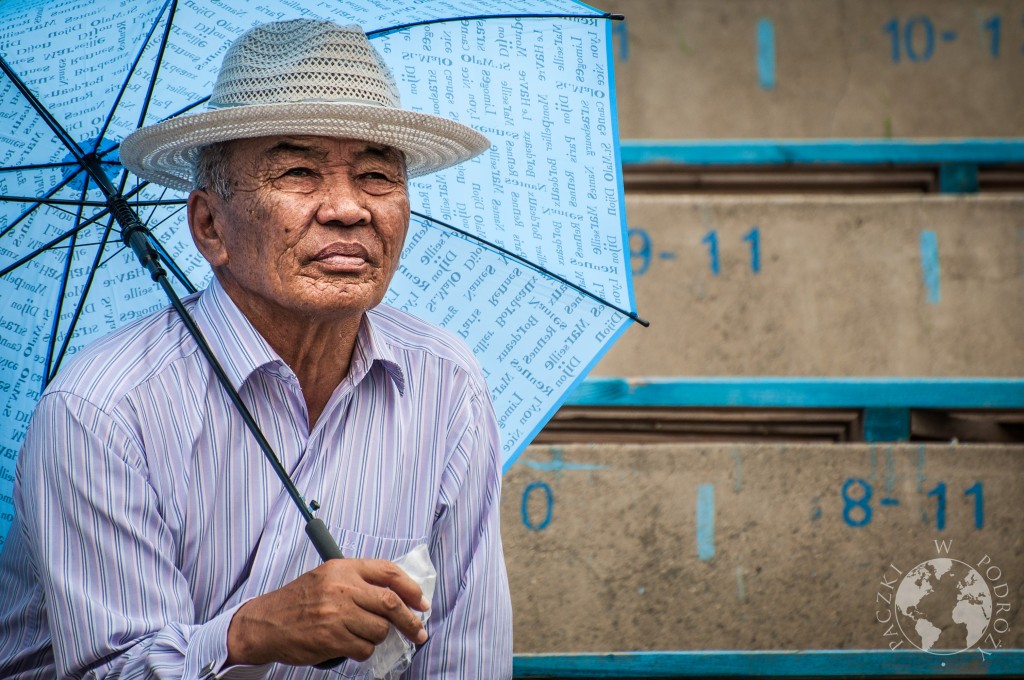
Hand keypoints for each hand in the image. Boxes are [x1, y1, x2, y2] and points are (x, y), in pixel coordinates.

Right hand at [226, 559, 429, 666]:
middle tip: (419, 632)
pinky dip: (363, 651)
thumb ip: (359, 581)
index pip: (388, 572)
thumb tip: (398, 595)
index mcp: (343, 568)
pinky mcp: (332, 638)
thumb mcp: (328, 577)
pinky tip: (351, 646)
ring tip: (363, 636)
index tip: (422, 602)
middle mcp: (342, 588)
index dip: (411, 588)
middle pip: (390, 603)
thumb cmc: (299, 601)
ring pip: (379, 630)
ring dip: (378, 638)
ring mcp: (337, 614)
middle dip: (410, 621)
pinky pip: (364, 649)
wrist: (266, 622)